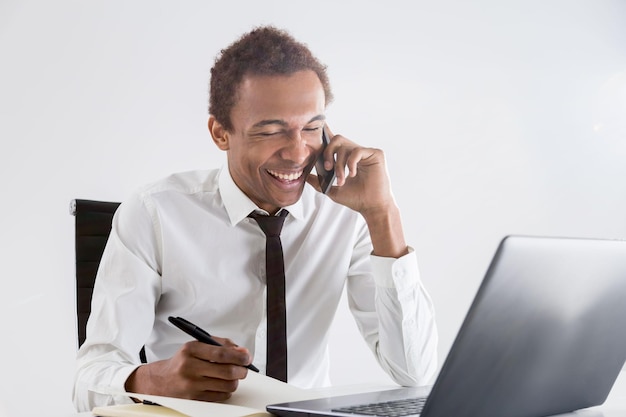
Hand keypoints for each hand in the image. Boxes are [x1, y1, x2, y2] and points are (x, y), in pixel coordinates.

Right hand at [125, 337, 252, 401]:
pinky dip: (226, 391)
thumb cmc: (182, 362)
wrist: (160, 381)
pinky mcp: (194, 399)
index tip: (247, 357)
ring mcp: (191, 385)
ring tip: (232, 376)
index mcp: (191, 350)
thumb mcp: (197, 346)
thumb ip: (220, 345)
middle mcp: (189, 367)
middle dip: (241, 370)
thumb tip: (242, 351)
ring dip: (235, 381)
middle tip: (244, 368)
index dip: (238, 356)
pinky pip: (220, 396)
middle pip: (226, 371)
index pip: (221, 353)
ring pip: (226, 385)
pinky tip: (221, 385)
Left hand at [306, 127, 408, 257]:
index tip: (317, 133)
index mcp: (347, 158)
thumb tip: (305, 176)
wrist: (371, 207)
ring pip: (345, 146)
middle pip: (337, 139)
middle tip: (327, 168)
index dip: (326, 134)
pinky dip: (350, 163)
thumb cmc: (356, 199)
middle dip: (328, 152)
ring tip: (341, 179)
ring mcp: (366, 153)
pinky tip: (352, 174)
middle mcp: (356, 153)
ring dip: (339, 164)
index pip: (335, 143)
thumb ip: (318, 182)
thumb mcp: (331, 190)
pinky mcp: (376, 154)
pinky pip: (357, 150)